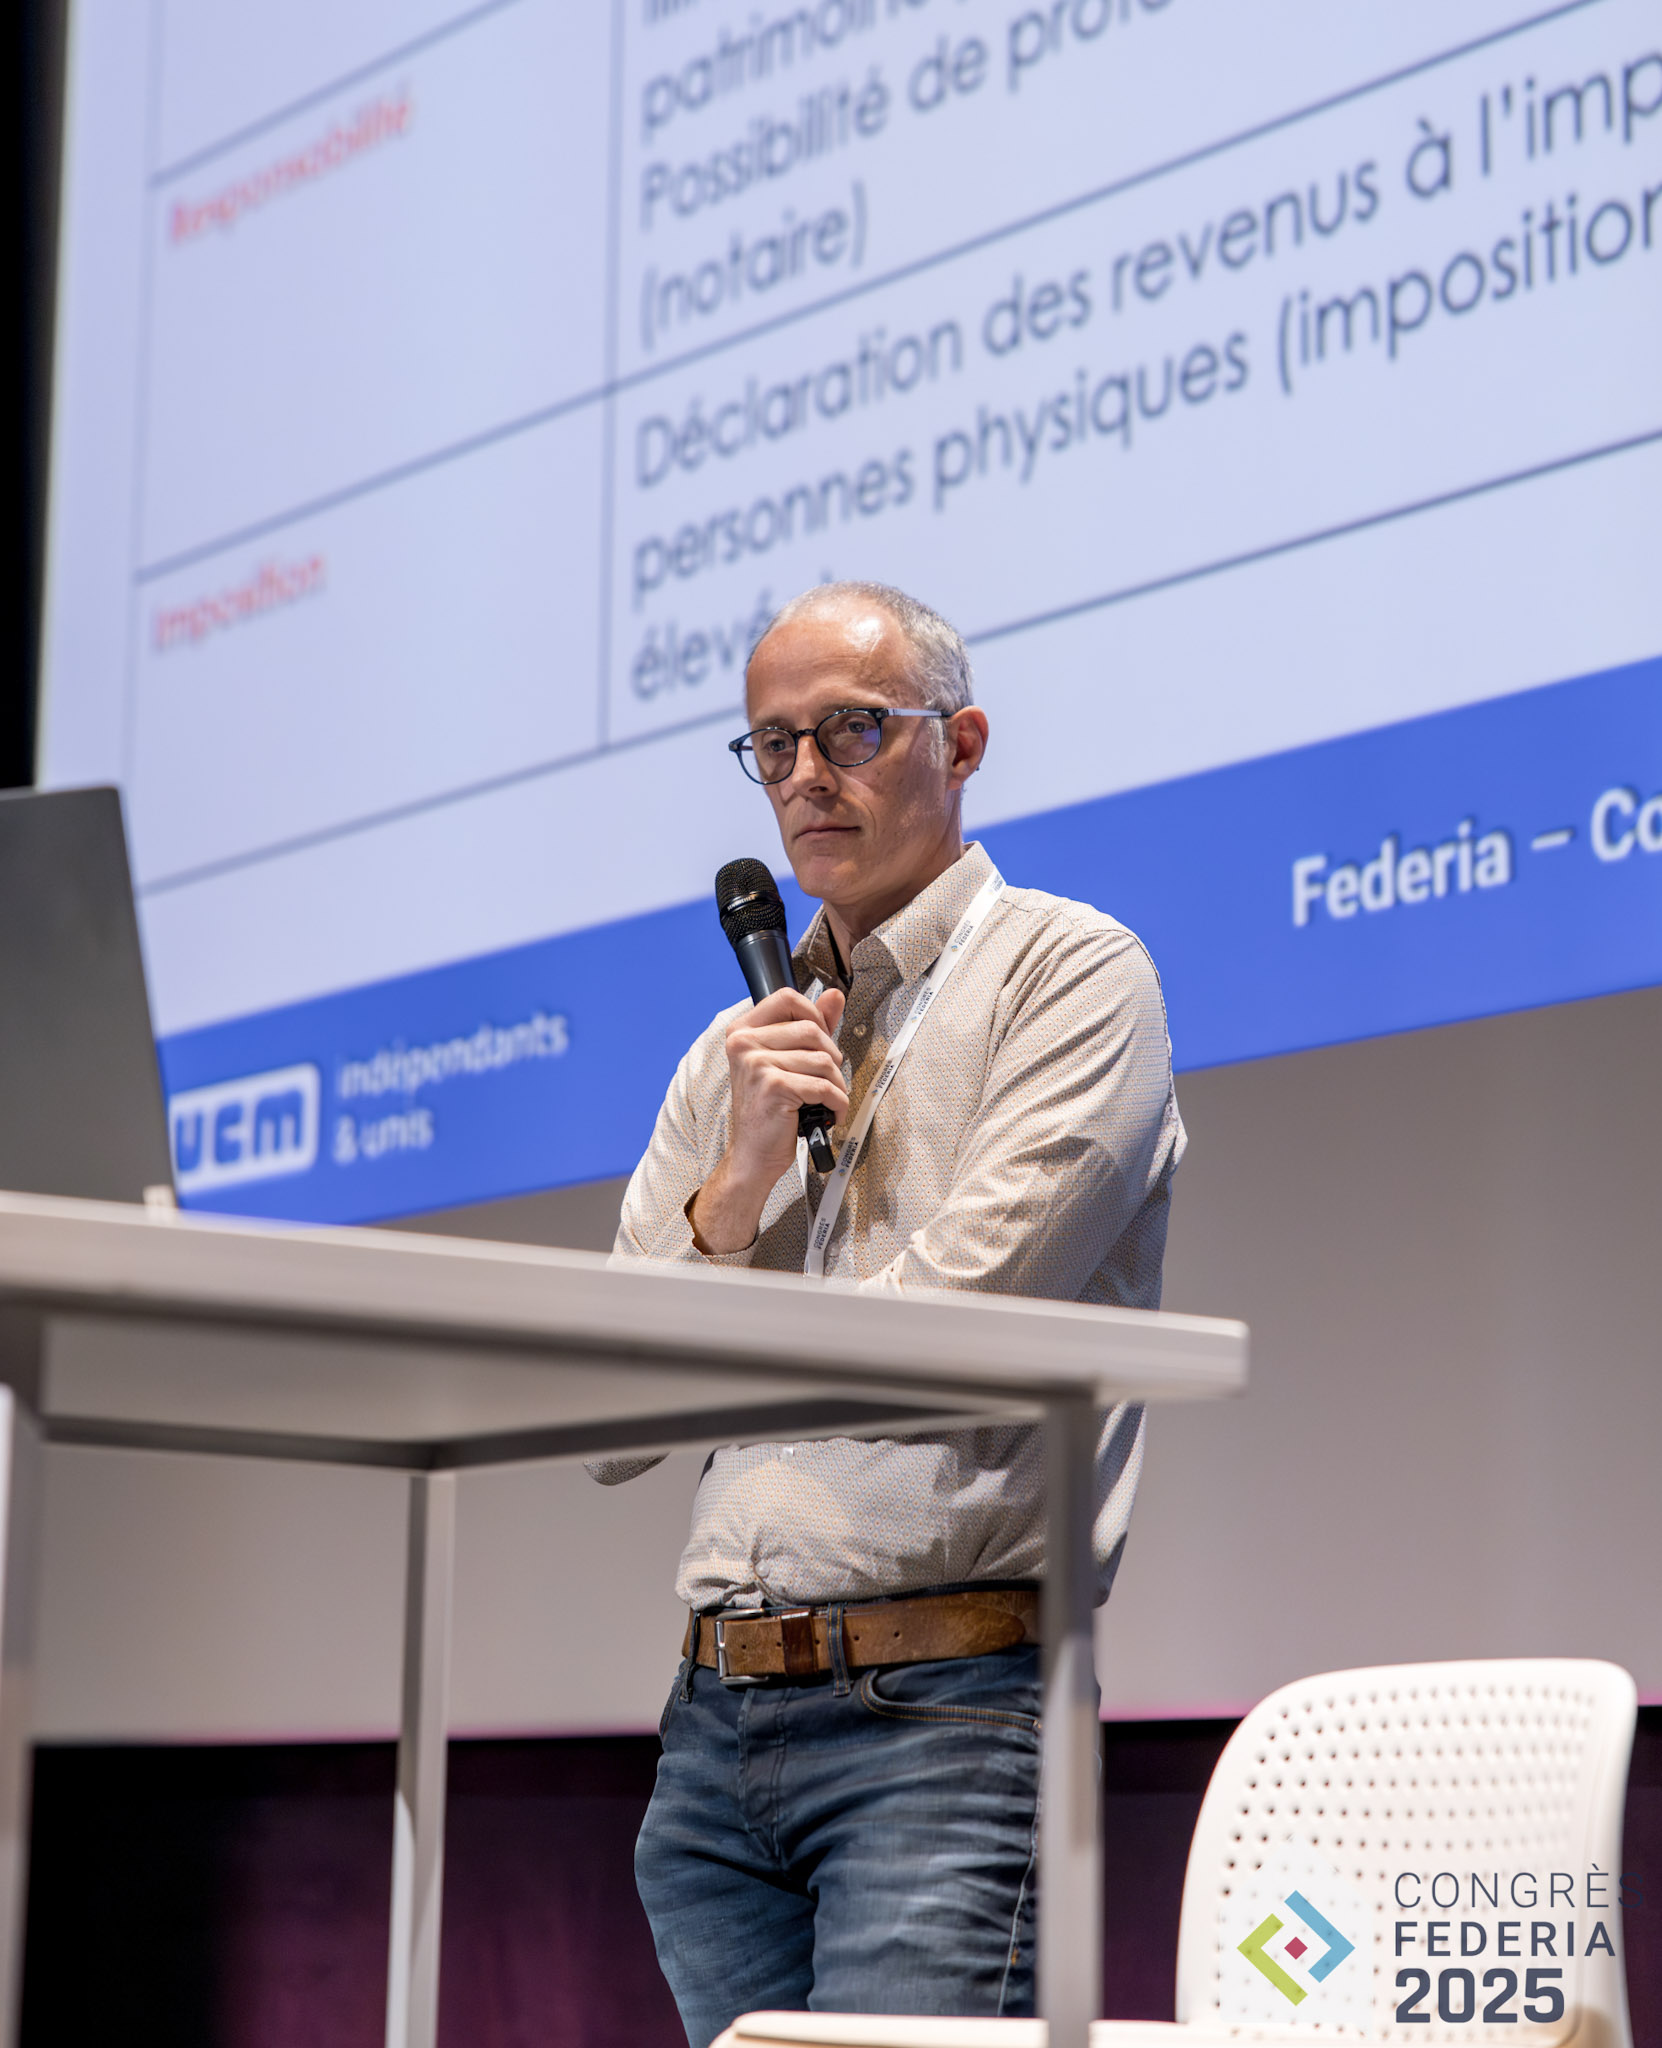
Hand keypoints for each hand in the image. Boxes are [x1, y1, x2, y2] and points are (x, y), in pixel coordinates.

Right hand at [688, 986, 847, 1253]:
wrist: (753, 1154)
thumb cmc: (768, 1109)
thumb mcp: (786, 1061)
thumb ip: (810, 1025)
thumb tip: (834, 996)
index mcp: (742, 1031)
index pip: (787, 997)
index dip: (814, 1013)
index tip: (823, 1035)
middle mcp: (744, 1044)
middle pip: (811, 1029)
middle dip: (831, 1057)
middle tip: (827, 1078)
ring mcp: (756, 1064)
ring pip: (822, 1059)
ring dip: (835, 1084)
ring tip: (827, 1099)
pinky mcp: (773, 1087)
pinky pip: (824, 1086)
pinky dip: (837, 1103)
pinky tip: (830, 1113)